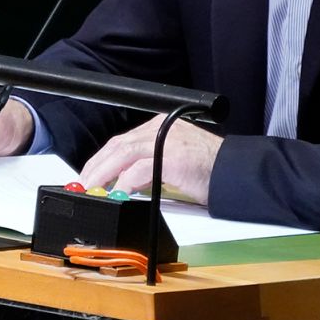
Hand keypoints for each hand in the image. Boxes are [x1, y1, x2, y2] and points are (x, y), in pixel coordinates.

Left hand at [79, 115, 221, 204]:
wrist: (236, 171)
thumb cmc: (209, 169)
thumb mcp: (173, 161)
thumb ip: (149, 166)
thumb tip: (123, 183)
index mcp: (161, 125)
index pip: (122, 141)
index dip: (102, 159)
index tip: (91, 175)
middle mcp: (160, 128)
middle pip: (118, 145)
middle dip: (96, 167)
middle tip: (83, 184)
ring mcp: (165, 140)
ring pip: (122, 154)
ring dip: (103, 174)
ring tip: (91, 189)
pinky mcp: (171, 157)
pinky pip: (138, 170)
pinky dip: (123, 184)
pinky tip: (116, 194)